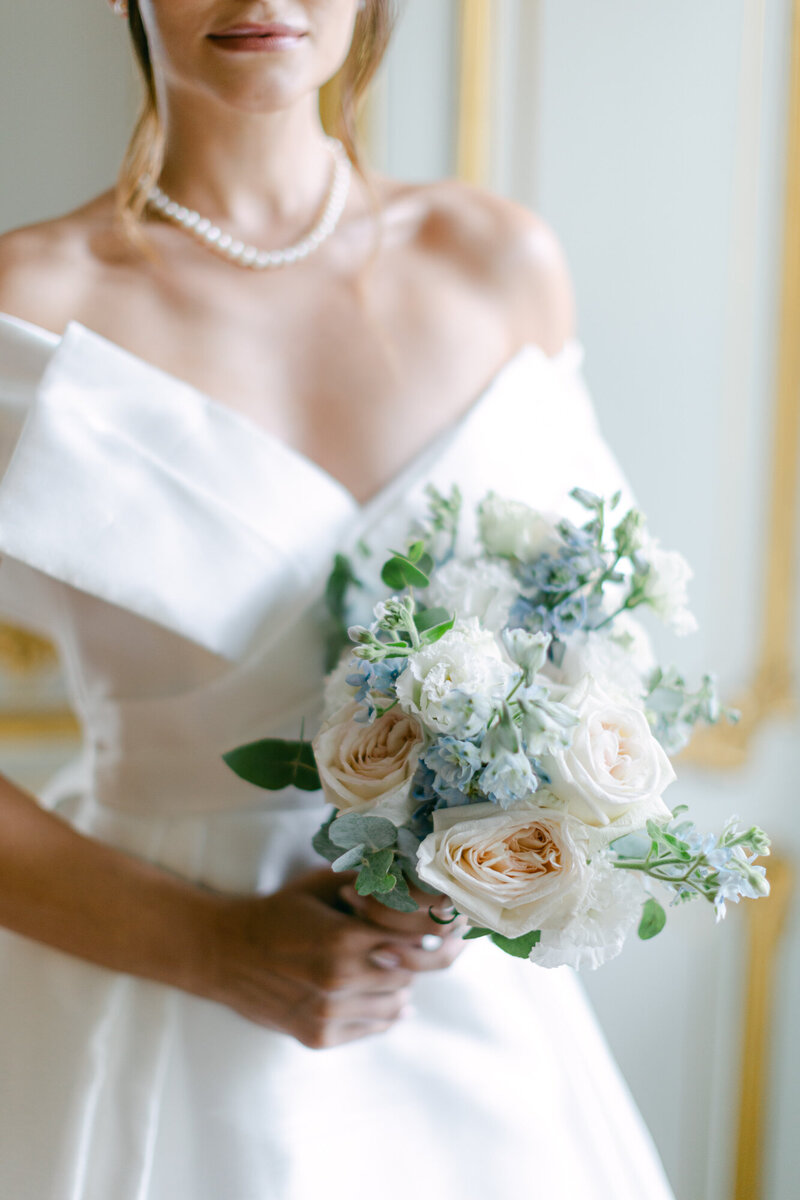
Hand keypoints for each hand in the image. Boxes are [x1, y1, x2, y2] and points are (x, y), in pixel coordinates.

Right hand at [205, 868, 459, 1048]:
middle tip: (398, 946)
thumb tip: (419, 892)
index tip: (424, 928)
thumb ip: (370, 888)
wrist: (224, 952)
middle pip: (409, 975)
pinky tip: (367, 993)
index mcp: (343, 937)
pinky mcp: (318, 1036)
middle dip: (408, 959)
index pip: (415, 942)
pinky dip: (377, 1012)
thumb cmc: (279, 911)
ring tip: (379, 969)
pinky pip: (372, 1028)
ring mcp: (328, 1012)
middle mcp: (339, 979)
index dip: (423, 933)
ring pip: (395, 1005)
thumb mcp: (322, 885)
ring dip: (395, 987)